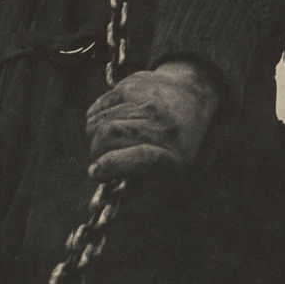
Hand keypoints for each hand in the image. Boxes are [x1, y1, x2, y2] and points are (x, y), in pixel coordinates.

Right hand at [86, 60, 219, 180]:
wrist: (190, 94)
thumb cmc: (177, 141)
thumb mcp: (173, 169)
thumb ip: (142, 185)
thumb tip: (107, 197)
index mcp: (173, 151)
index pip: (140, 157)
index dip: (113, 165)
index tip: (95, 173)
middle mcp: (160, 123)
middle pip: (108, 136)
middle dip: (97, 152)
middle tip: (100, 161)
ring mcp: (144, 101)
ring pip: (97, 123)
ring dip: (94, 137)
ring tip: (107, 142)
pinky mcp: (130, 86)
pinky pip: (96, 109)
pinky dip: (94, 121)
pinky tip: (108, 123)